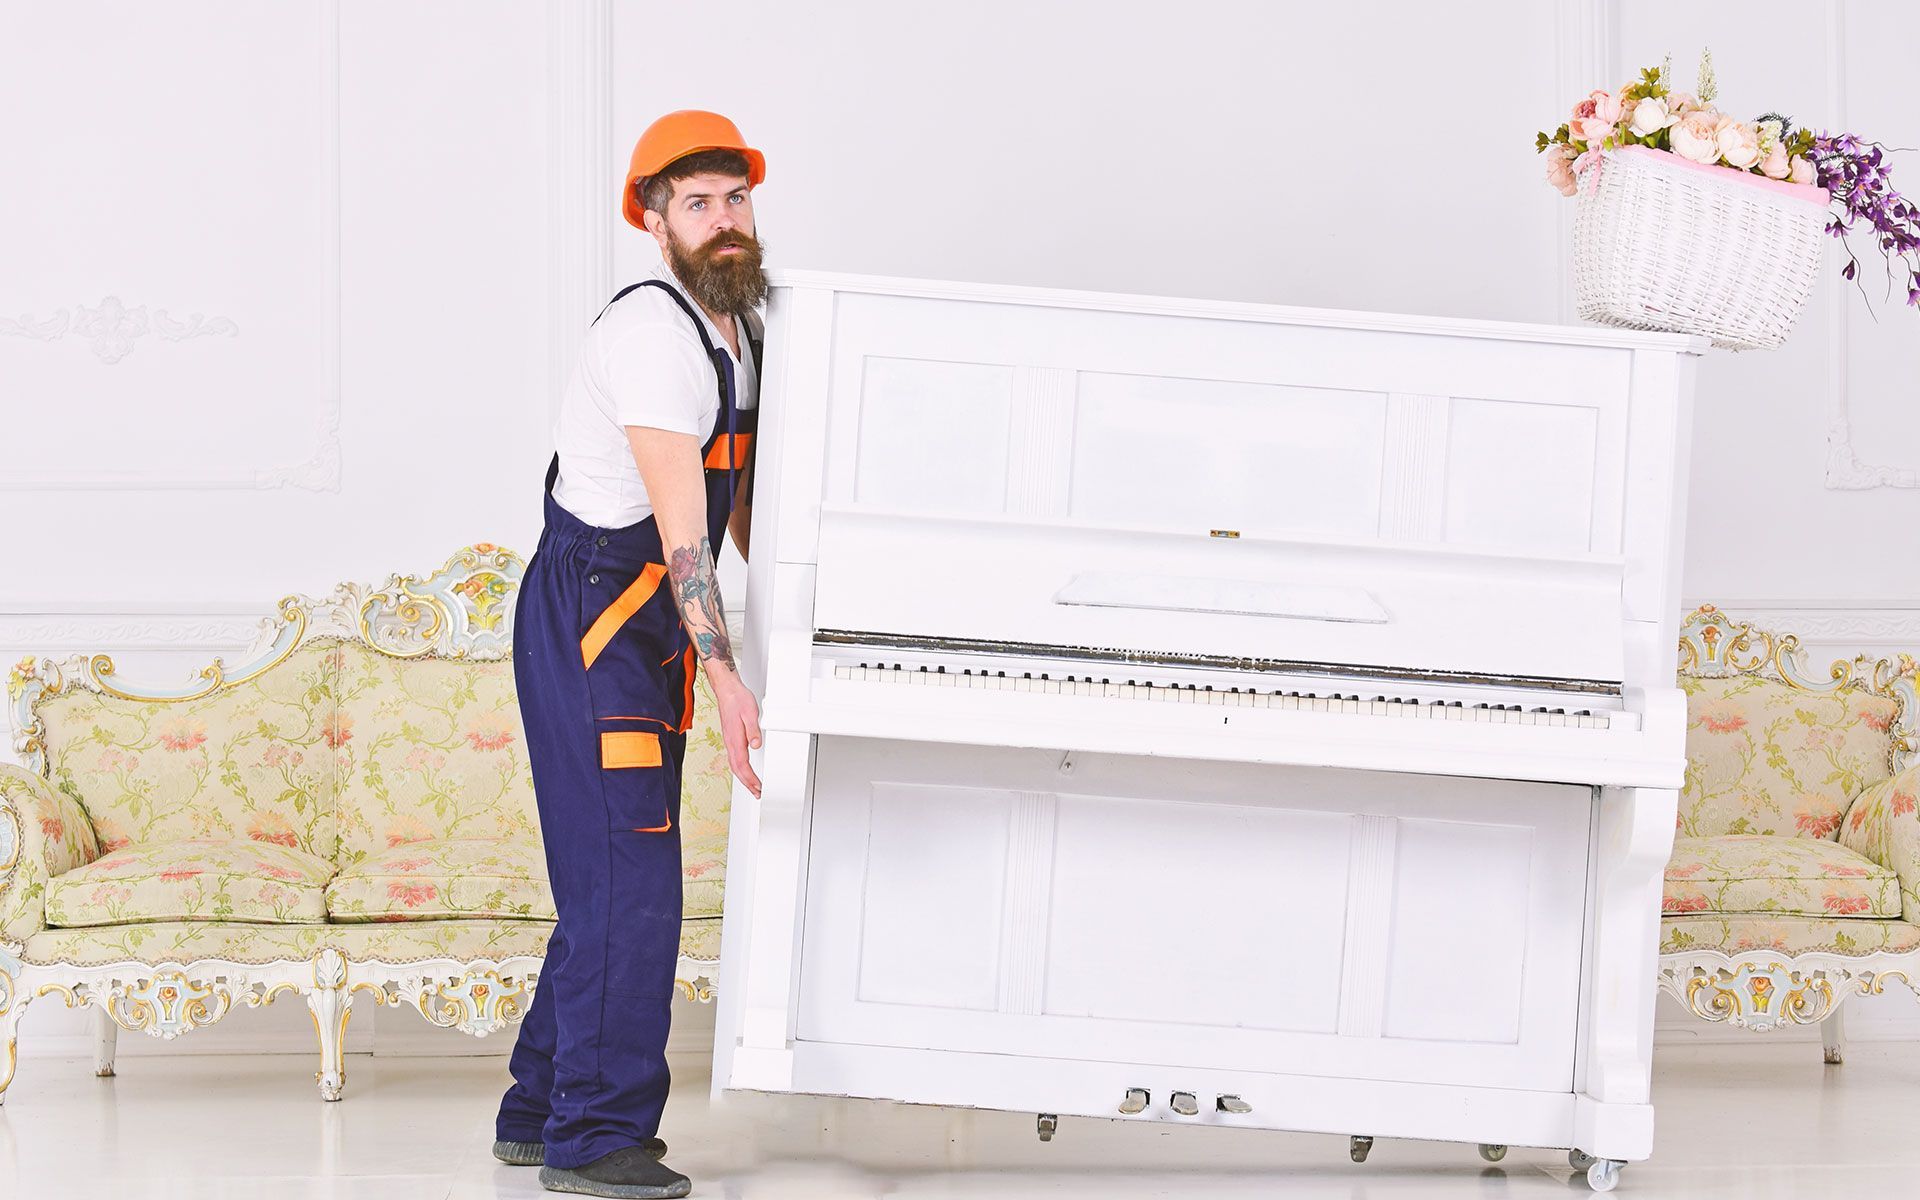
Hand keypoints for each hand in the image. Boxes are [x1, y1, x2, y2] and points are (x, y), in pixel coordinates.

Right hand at [709, 668, 762, 797]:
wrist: (727, 690)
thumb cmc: (738, 699)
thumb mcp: (750, 713)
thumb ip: (753, 731)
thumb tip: (756, 745)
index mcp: (735, 739)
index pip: (742, 765)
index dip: (750, 779)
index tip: (758, 788)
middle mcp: (731, 742)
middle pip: (738, 769)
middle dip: (747, 783)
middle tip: (757, 793)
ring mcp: (730, 741)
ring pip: (735, 765)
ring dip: (744, 777)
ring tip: (753, 786)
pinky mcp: (731, 737)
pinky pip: (735, 758)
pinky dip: (741, 768)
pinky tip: (745, 769)